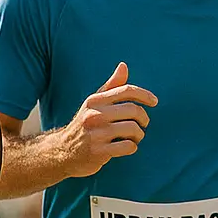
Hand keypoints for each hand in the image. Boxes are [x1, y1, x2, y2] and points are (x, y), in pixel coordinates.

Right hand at [61, 63, 157, 178]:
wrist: (63, 151)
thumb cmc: (85, 125)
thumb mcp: (94, 104)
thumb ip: (111, 86)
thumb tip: (123, 65)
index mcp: (95, 101)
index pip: (126, 90)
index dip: (144, 94)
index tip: (154, 102)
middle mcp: (94, 115)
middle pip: (133, 110)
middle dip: (144, 118)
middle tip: (143, 124)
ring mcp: (96, 134)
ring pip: (133, 129)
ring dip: (139, 134)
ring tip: (135, 137)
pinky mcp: (98, 152)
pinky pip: (128, 146)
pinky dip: (132, 147)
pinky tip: (127, 147)